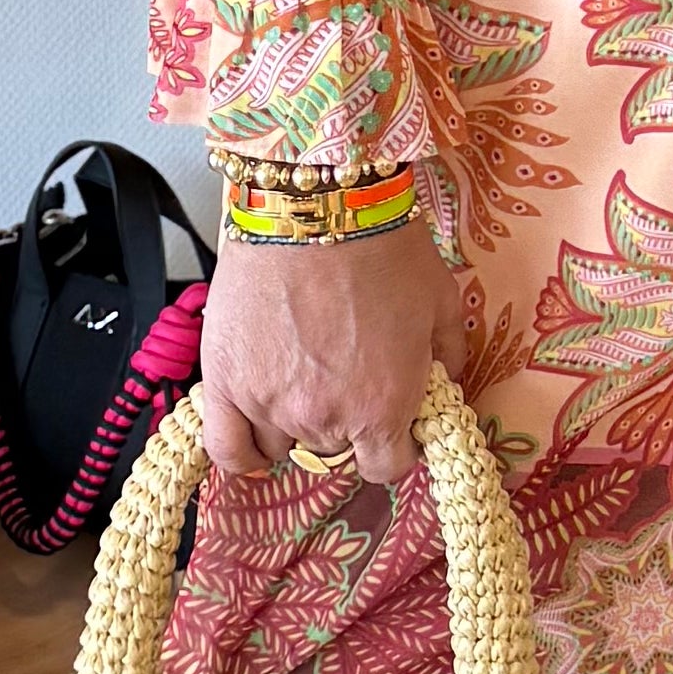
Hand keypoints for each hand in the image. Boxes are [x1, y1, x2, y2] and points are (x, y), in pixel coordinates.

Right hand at [196, 221, 460, 481]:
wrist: (319, 207)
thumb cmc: (383, 249)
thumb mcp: (442, 305)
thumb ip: (448, 361)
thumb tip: (443, 385)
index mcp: (382, 410)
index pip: (386, 466)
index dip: (394, 445)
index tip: (393, 424)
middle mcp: (324, 419)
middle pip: (335, 450)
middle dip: (347, 421)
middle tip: (346, 377)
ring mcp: (268, 405)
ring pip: (284, 444)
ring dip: (296, 423)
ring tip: (301, 379)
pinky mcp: (224, 382)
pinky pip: (227, 446)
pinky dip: (242, 451)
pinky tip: (255, 439)